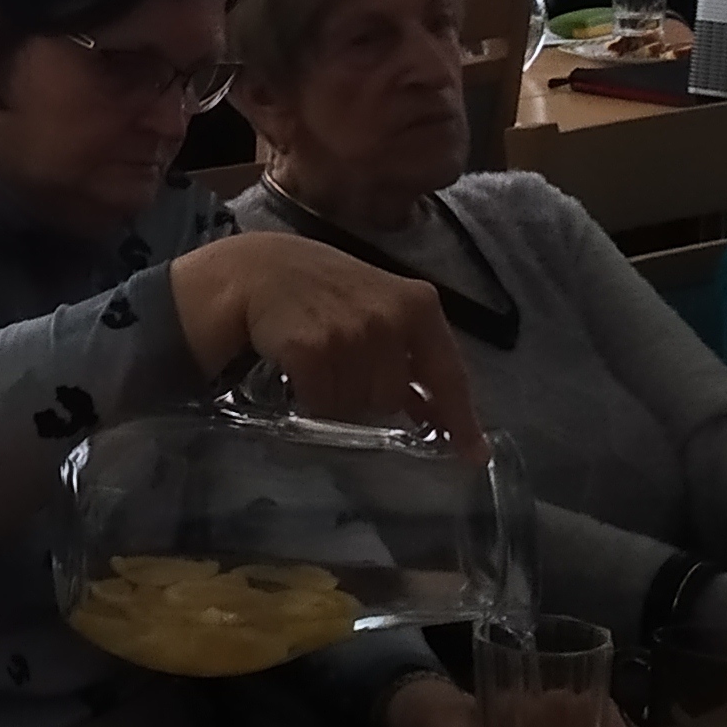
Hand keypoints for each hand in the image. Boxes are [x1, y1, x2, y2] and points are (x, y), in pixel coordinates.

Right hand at [168, 231, 483, 455]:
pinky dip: (308, 396)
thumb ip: (409, 353)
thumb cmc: (320, 291)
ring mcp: (350, 332)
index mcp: (417, 304)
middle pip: (390, 397)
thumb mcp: (376, 308)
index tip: (473, 455)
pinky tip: (296, 368)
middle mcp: (388, 316)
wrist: (253, 271)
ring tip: (316, 358)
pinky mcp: (310, 348)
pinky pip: (321, 403)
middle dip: (367, 394)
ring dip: (334, 395)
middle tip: (341, 364)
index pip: (448, 372)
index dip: (460, 418)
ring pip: (355, 405)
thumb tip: (436, 414)